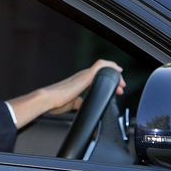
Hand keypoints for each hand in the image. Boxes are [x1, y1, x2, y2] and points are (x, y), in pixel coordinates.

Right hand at [7, 59, 124, 127]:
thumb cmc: (55, 102)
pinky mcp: (86, 75)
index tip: (115, 90)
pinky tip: (118, 71)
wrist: (49, 99)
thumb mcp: (72, 104)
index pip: (96, 79)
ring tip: (121, 83)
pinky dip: (110, 65)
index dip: (107, 83)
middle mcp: (81, 76)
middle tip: (121, 88)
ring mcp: (84, 75)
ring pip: (103, 68)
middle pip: (102, 73)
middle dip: (114, 79)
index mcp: (78, 82)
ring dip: (114, 74)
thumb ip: (78, 102)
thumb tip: (82, 104)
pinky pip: (101, 65)